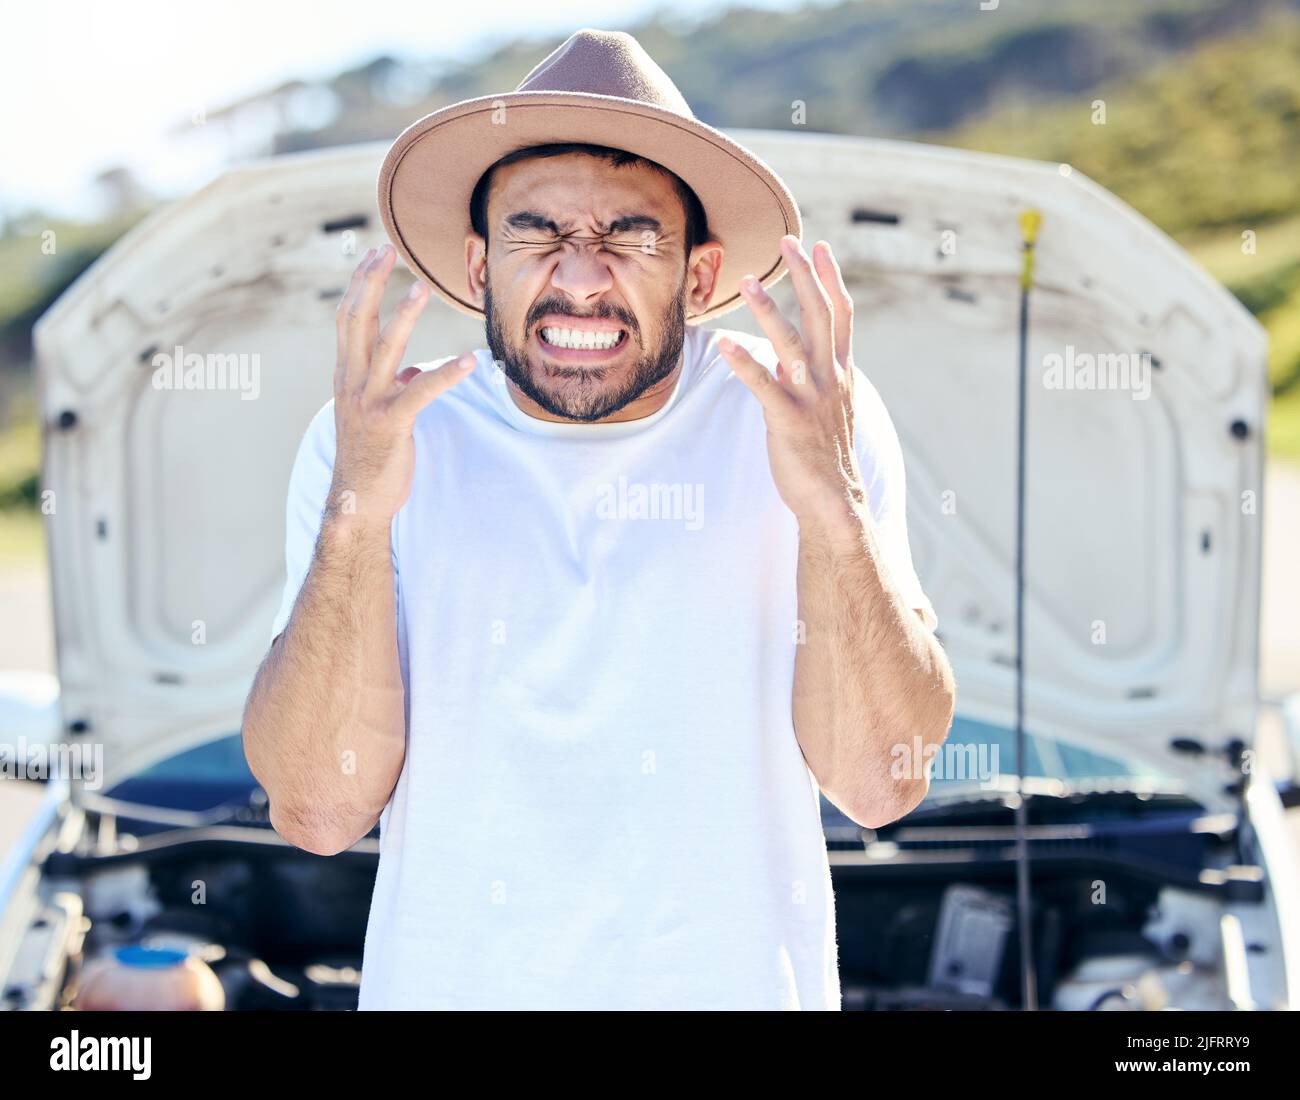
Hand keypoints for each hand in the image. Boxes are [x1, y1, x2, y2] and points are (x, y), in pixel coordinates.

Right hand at [329, 244, 475, 523]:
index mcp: (347, 376)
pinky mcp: (391, 423)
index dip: (360, 285)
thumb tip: (413, 373)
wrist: (358, 501)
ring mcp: (369, 402)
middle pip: (357, 321)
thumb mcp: (378, 414)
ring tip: (423, 288)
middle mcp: (352, 383)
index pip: (349, 320)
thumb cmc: (372, 456)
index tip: (373, 255)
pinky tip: (470, 360)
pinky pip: (422, 392)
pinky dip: (447, 374)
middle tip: (386, 250)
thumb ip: (392, 387)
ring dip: (405, 315)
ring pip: (386, 348)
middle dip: (371, 283)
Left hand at [718, 236, 862, 523]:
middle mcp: (830, 378)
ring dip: (769, 309)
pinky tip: (725, 341)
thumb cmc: (827, 455)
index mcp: (841, 372)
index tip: (819, 246)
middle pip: (821, 315)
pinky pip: (763, 384)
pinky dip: (743, 361)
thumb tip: (789, 357)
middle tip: (788, 241)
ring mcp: (810, 398)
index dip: (830, 278)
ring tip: (747, 281)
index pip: (841, 314)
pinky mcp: (788, 420)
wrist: (834, 499)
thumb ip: (813, 377)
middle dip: (805, 275)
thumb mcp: (829, 408)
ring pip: (791, 342)